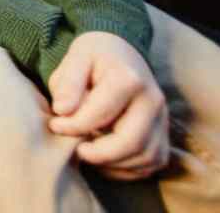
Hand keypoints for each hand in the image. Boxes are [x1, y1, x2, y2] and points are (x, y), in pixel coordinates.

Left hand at [47, 31, 168, 179]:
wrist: (121, 51)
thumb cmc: (93, 57)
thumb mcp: (76, 59)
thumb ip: (68, 84)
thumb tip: (62, 111)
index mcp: (129, 78)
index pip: (100, 114)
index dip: (73, 126)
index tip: (55, 124)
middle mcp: (153, 100)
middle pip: (131, 142)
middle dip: (98, 154)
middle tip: (76, 150)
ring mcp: (163, 118)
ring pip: (144, 157)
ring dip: (113, 163)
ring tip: (89, 151)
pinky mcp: (164, 134)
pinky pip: (151, 162)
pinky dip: (128, 168)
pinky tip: (106, 158)